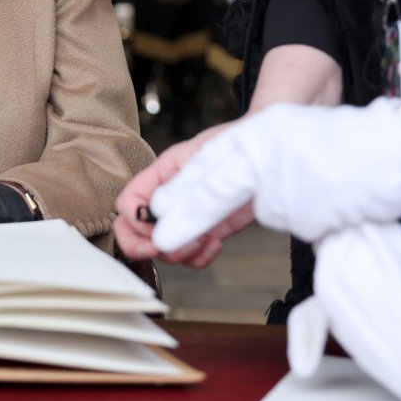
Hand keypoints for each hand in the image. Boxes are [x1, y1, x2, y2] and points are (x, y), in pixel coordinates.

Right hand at [114, 123, 253, 268]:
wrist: (272, 148)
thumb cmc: (240, 141)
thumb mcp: (211, 159)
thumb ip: (186, 190)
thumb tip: (157, 219)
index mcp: (162, 174)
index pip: (128, 204)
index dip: (135, 224)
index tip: (157, 231)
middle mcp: (169, 197)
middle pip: (133, 230)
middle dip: (144, 247)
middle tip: (167, 249)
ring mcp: (188, 215)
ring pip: (162, 246)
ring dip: (179, 253)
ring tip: (205, 241)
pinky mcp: (209, 228)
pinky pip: (190, 255)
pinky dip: (198, 258)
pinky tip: (215, 245)